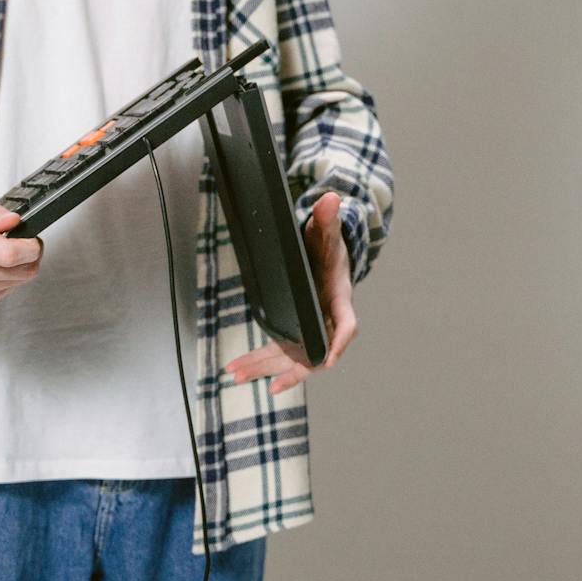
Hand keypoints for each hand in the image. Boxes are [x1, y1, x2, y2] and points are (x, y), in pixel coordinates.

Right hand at [0, 197, 42, 306]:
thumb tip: (13, 220)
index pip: (8, 254)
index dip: (29, 246)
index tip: (32, 239)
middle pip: (18, 271)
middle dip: (31, 255)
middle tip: (24, 243)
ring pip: (19, 282)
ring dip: (22, 266)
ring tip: (10, 251)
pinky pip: (10, 290)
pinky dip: (12, 277)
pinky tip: (0, 265)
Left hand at [223, 191, 356, 393]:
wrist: (329, 260)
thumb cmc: (330, 249)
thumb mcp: (328, 232)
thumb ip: (328, 218)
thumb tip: (330, 198)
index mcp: (340, 298)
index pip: (346, 325)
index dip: (338, 343)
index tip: (329, 360)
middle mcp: (328, 321)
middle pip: (313, 352)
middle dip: (290, 369)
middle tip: (268, 382)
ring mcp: (313, 330)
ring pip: (292, 358)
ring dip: (264, 369)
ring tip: (235, 376)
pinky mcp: (298, 334)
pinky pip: (282, 354)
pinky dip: (263, 364)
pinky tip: (242, 374)